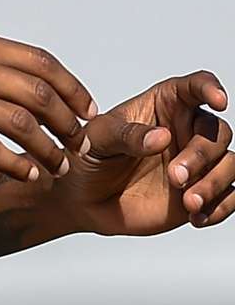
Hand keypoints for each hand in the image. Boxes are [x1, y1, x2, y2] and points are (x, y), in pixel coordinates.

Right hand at [0, 27, 95, 179]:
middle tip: (77, 147)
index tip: (86, 113)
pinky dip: (19, 165)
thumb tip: (36, 89)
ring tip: (58, 167)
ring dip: (48, 149)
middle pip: (37, 92)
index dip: (72, 88)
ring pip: (20, 122)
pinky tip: (29, 176)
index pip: (40, 61)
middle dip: (67, 123)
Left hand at [54, 71, 232, 235]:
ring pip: (230, 164)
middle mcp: (186, 129)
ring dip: (215, 183)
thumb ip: (127, 135)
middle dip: (203, 155)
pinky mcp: (201, 191)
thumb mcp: (96, 139)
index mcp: (164, 104)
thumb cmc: (89, 156)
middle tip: (175, 177)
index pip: (195, 86)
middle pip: (218, 132)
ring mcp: (197, 162)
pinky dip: (221, 207)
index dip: (210, 88)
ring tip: (188, 203)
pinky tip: (196, 217)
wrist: (84, 198)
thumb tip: (161, 137)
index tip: (219, 100)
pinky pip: (230, 195)